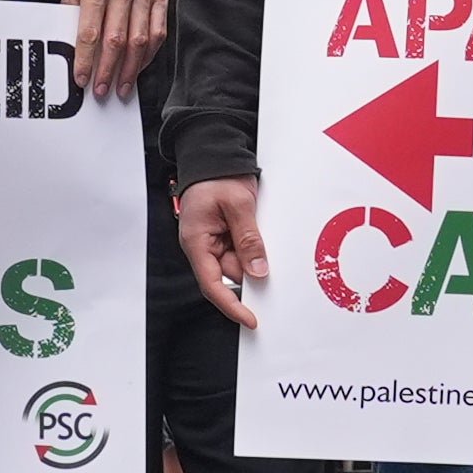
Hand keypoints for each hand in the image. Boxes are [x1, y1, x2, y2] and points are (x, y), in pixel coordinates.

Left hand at [65, 0, 167, 95]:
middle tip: (102, 91)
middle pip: (117, 40)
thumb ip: (71, 16)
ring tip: (122, 87)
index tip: (82, 80)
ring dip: (131, 69)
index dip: (86, 60)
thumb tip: (73, 54)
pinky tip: (138, 67)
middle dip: (108, 70)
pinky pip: (158, 31)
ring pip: (141, 40)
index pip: (90, 31)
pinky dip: (149, 54)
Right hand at [178, 174, 268, 327]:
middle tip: (276, 274)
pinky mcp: (225, 234)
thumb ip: (248, 239)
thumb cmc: (217, 174)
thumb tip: (258, 271)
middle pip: (230, 275)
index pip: (212, 285)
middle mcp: (203, 245)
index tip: (251, 319)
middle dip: (252, 275)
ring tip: (266, 237)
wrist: (215, 153)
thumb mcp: (237, 204)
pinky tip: (265, 240)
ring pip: (239, 263)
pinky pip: (242, 250)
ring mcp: (214, 241)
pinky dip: (255, 249)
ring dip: (255, 258)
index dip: (232, 306)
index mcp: (196, 241)